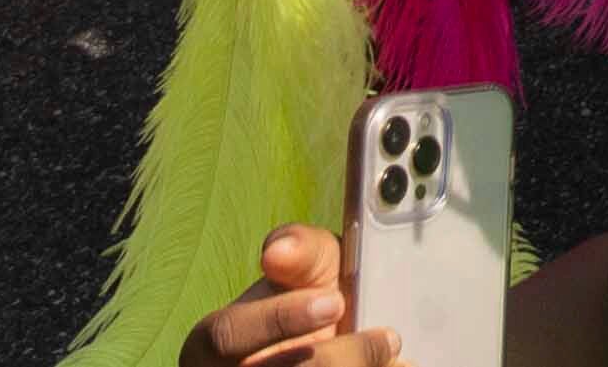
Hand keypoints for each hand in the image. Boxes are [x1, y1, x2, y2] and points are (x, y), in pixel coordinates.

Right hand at [185, 224, 391, 366]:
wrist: (318, 353)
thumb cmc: (308, 303)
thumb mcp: (306, 269)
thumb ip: (300, 251)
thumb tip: (277, 251)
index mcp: (213, 343)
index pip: (229, 334)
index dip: (280, 318)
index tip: (335, 301)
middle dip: (333, 359)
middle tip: (386, 339)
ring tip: (393, 358)